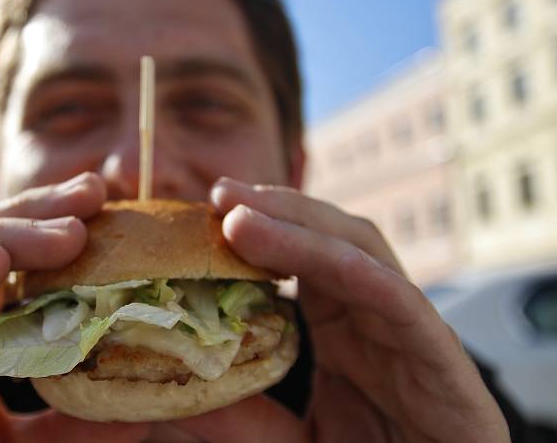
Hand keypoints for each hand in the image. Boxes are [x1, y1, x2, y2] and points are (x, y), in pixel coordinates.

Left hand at [169, 177, 509, 442]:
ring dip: (301, 226)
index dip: (256, 228)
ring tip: (242, 215)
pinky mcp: (440, 355)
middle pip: (327, 236)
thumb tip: (171, 398)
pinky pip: (398, 300)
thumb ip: (242, 416)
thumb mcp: (289, 439)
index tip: (206, 210)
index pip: (299, 257)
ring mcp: (408, 327)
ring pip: (358, 252)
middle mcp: (373, 313)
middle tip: (221, 193)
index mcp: (343, 324)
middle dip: (275, 208)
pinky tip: (312, 254)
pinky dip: (355, 270)